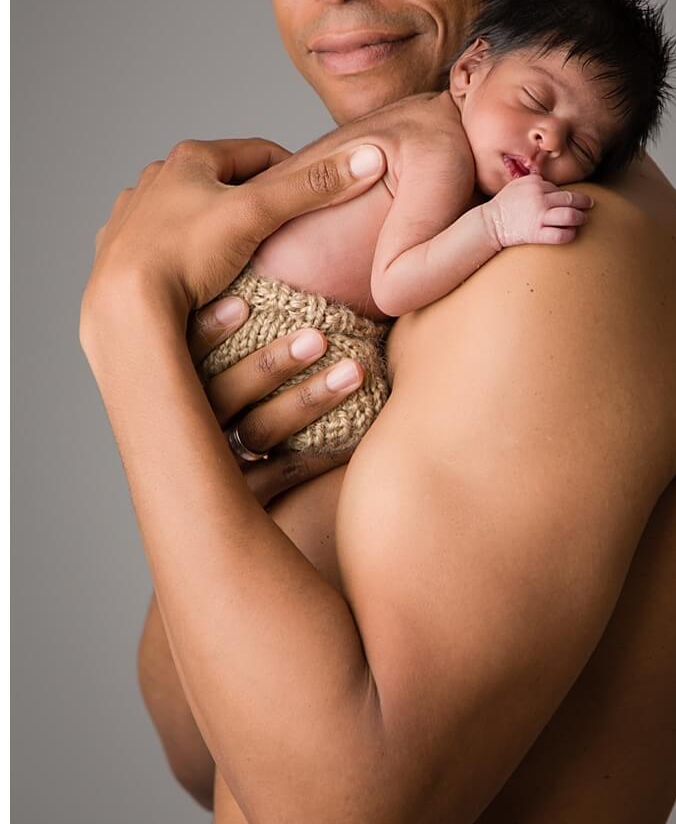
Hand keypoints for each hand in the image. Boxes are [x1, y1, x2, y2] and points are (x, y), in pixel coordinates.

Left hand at [82, 136, 385, 331]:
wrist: (122, 307)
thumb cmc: (186, 255)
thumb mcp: (257, 214)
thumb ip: (313, 187)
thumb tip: (372, 156)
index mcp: (189, 159)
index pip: (259, 153)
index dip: (295, 174)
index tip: (317, 201)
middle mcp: (155, 180)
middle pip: (224, 184)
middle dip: (255, 203)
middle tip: (285, 236)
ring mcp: (134, 217)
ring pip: (191, 215)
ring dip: (219, 230)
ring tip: (245, 262)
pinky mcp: (119, 254)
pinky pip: (163, 247)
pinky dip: (186, 256)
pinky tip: (200, 281)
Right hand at [187, 294, 359, 506]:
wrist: (211, 537)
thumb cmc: (214, 434)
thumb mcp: (201, 392)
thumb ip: (210, 351)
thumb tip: (246, 286)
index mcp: (167, 401)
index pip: (180, 361)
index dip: (207, 332)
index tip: (245, 304)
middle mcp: (184, 439)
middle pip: (225, 396)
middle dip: (270, 363)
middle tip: (320, 335)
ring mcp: (212, 476)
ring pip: (260, 434)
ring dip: (307, 400)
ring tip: (355, 373)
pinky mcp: (243, 508)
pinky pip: (287, 476)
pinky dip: (322, 453)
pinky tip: (360, 432)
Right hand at [483, 174, 593, 247]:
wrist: (490, 224)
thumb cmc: (504, 205)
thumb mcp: (517, 185)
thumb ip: (535, 182)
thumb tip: (552, 184)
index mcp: (535, 184)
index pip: (559, 189)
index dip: (565, 195)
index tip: (571, 199)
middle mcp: (539, 198)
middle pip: (570, 199)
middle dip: (584, 202)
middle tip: (590, 205)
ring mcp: (539, 216)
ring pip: (570, 216)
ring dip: (580, 218)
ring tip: (583, 219)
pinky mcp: (537, 233)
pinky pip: (561, 235)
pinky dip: (570, 234)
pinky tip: (572, 233)